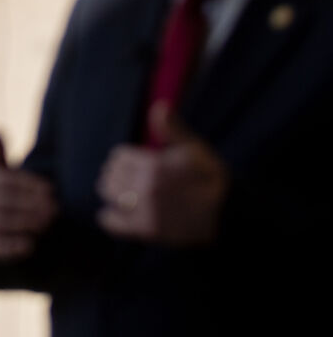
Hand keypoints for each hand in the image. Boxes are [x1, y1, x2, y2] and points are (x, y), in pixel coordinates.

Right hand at [0, 132, 56, 260]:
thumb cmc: (1, 193)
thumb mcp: (0, 172)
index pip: (2, 180)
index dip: (28, 184)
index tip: (51, 189)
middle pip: (1, 201)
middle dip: (30, 204)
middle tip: (55, 208)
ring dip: (26, 223)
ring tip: (48, 222)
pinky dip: (12, 245)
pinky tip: (31, 244)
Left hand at [96, 102, 227, 245]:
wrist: (229, 215)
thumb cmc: (212, 178)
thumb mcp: (196, 149)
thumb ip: (172, 129)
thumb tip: (160, 106)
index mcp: (154, 166)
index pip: (119, 156)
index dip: (126, 158)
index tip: (134, 162)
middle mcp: (146, 188)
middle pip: (110, 175)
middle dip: (118, 174)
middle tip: (128, 177)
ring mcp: (146, 211)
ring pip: (108, 194)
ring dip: (112, 191)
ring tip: (124, 191)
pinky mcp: (147, 231)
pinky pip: (110, 222)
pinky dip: (108, 216)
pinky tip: (115, 212)